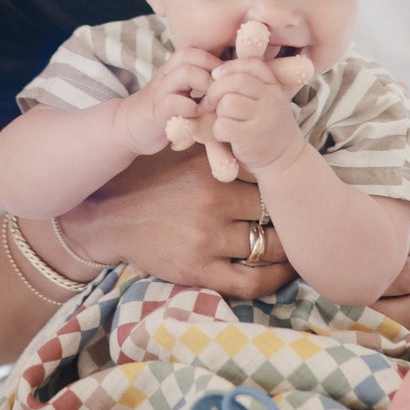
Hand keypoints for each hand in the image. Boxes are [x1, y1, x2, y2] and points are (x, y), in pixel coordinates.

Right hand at [61, 145, 295, 298]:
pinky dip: (276, 278)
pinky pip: (251, 280)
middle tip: (305, 214)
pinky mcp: (198, 269)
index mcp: (209, 168)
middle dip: (289, 211)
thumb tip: (260, 129)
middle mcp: (212, 201)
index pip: (266, 172)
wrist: (105, 216)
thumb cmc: (147, 177)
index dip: (283, 179)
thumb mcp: (181, 148)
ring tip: (301, 241)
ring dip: (288, 245)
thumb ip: (219, 141)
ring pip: (268, 244)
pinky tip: (287, 271)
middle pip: (273, 208)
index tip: (298, 183)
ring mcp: (206, 238)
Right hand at [118, 46, 221, 154]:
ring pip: (185, 73)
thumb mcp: (186, 92)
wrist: (133, 127)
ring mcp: (160, 92)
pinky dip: (190, 108)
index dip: (217, 62)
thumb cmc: (168, 111)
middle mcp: (167, 75)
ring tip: (212, 102)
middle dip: (212, 70)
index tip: (228, 81)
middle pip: (191, 55)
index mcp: (174, 68)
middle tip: (223, 90)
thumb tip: (233, 80)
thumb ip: (204, 84)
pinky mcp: (157, 112)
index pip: (197, 51)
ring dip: (205, 86)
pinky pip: (174, 102)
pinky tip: (197, 116)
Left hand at [205, 58, 303, 175]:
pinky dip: (218, 131)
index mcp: (274, 87)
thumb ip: (248, 84)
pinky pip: (223, 125)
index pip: (251, 64)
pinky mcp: (252, 138)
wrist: (285, 160)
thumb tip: (215, 73)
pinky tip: (227, 136)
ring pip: (227, 103)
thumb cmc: (266, 126)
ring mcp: (264, 118)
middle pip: (235, 82)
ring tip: (225, 122)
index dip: (229, 67)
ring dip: (218, 113)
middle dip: (215, 90)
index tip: (217, 76)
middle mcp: (273, 99)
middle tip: (210, 103)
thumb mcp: (265, 101)